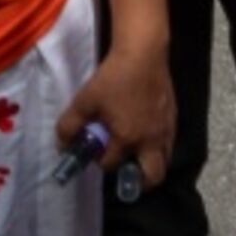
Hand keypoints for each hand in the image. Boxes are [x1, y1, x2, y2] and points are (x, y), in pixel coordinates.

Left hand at [62, 29, 172, 182]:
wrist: (143, 53)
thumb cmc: (113, 77)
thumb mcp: (85, 100)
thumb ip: (70, 126)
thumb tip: (61, 145)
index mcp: (127, 139)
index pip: (110, 164)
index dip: (99, 160)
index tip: (95, 149)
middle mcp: (150, 141)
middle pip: (152, 177)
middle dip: (138, 182)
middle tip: (127, 175)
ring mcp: (165, 131)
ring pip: (164, 161)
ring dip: (150, 164)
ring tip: (136, 154)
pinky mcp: (174, 119)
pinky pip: (169, 143)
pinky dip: (158, 147)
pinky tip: (146, 133)